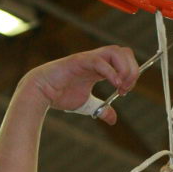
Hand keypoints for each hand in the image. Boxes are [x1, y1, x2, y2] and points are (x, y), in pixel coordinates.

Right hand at [24, 45, 138, 124]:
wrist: (41, 92)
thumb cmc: (60, 94)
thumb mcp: (87, 104)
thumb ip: (101, 109)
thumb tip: (113, 119)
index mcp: (100, 67)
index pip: (124, 60)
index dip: (131, 74)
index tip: (125, 91)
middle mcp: (96, 59)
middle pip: (124, 52)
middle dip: (132, 71)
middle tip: (125, 89)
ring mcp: (88, 58)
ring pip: (116, 52)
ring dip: (124, 69)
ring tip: (121, 87)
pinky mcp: (79, 61)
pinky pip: (100, 61)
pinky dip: (112, 72)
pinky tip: (115, 85)